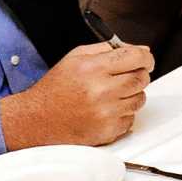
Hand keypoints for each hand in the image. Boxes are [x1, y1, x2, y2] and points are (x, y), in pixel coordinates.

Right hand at [0, 43, 153, 147]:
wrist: (36, 120)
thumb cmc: (56, 88)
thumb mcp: (76, 57)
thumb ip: (109, 49)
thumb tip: (142, 50)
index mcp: (93, 68)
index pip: (137, 57)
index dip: (146, 57)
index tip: (146, 59)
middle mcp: (101, 90)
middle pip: (142, 78)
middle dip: (139, 74)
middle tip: (125, 77)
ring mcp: (106, 113)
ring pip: (140, 99)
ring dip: (132, 95)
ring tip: (111, 94)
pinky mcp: (107, 131)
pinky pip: (131, 119)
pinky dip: (123, 114)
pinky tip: (105, 110)